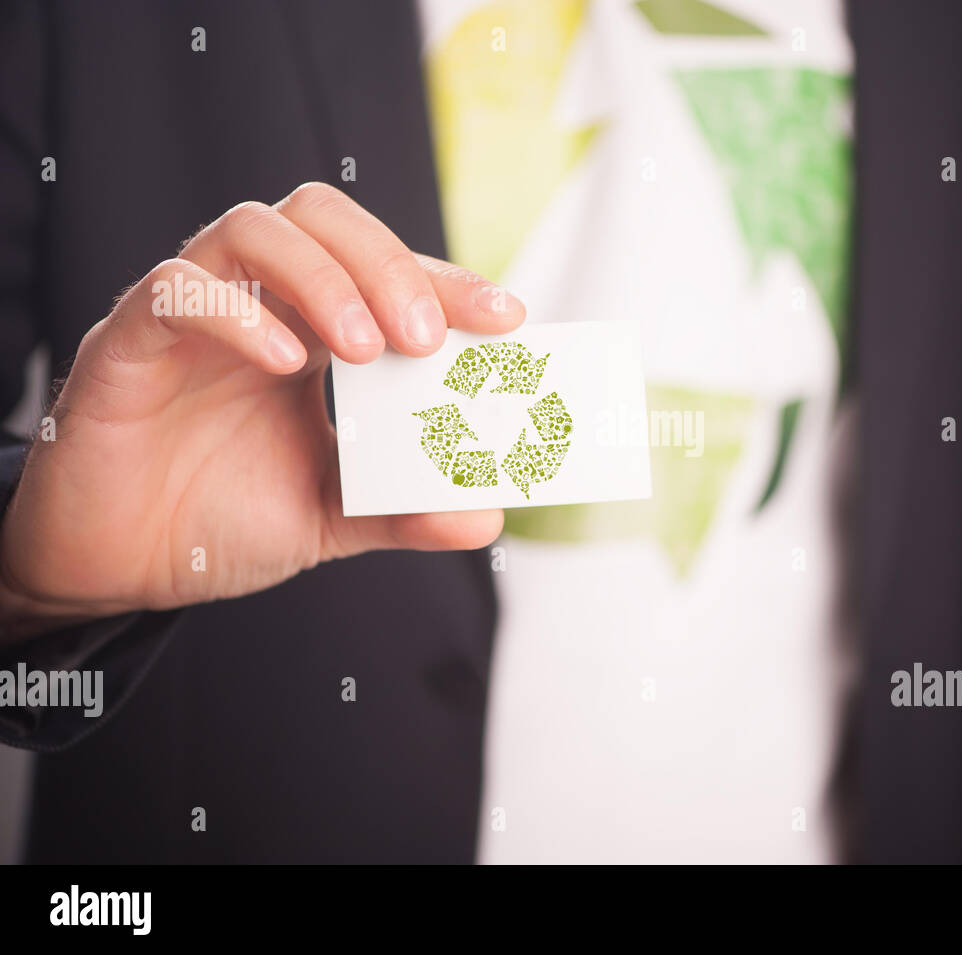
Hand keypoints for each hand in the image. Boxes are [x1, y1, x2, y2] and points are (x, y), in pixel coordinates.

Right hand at [0, 182, 522, 641]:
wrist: (117, 567)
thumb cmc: (217, 521)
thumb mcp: (331, 518)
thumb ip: (403, 510)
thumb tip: (486, 516)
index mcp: (308, 332)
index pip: (382, 271)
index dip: (445, 281)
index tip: (507, 316)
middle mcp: (253, 305)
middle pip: (320, 219)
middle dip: (386, 264)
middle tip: (427, 336)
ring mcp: (189, 317)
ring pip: (251, 229)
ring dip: (322, 278)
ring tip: (369, 349)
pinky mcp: (126, 344)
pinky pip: (172, 292)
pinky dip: (235, 313)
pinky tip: (285, 362)